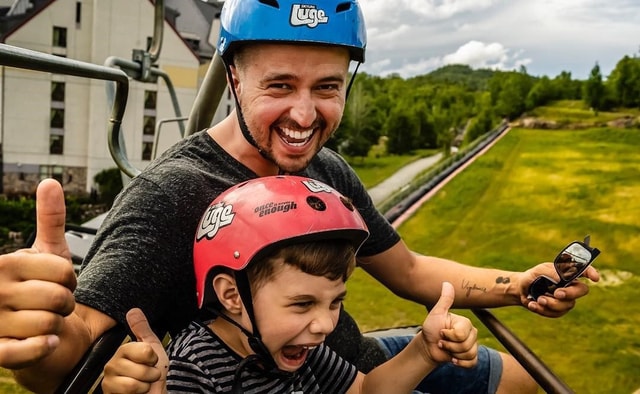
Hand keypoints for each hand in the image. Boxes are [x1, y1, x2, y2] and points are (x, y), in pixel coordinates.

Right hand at [0, 179, 76, 368]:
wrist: (26, 331)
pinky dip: (45, 346)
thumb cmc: (37, 288)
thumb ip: (50, 220)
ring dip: (57, 325)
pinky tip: (47, 341)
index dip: (72, 280)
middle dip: (66, 304)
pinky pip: (29, 350)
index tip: (60, 283)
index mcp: (4, 264)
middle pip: (59, 298)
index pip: (63, 271)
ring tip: (47, 322)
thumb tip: (50, 182)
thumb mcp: (44, 252)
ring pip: (49, 323)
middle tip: (55, 305)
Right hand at [102, 308, 167, 393]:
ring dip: (145, 385)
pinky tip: (137, 393)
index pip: (144, 350)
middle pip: (140, 368)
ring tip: (143, 385)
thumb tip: (133, 310)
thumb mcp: (151, 346)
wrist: (156, 391)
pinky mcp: (109, 393)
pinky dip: (140, 393)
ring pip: (134, 382)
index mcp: (122, 352)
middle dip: (150, 374)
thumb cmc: (155, 374)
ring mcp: (109, 381)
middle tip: (148, 376)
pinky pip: (130, 390)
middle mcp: (112, 365)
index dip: (153, 357)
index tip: (151, 361)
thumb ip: (142, 329)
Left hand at [421, 282, 477, 367]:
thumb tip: (446, 283)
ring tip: (445, 349)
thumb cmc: (431, 328)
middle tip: (441, 341)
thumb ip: (444, 300)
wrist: (428, 346)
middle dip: (450, 346)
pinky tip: (453, 360)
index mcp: (465, 323)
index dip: (449, 336)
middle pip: (466, 345)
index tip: (441, 332)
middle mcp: (472, 333)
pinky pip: (472, 363)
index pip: (462, 334)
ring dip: (453, 354)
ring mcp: (472, 345)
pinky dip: (461, 363)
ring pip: (469, 354)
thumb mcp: (436, 314)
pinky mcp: (470, 357)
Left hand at [520, 262, 599, 317]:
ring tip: (538, 299)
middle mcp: (570, 286)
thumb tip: (560, 278)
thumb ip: (549, 272)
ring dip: (552, 303)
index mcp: (567, 273)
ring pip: (567, 304)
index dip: (592, 272)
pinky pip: (556, 313)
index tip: (595, 278)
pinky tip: (533, 304)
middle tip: (557, 293)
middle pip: (581, 290)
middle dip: (570, 293)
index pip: (584, 270)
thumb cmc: (532, 277)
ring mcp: (566, 299)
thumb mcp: (537, 271)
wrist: (521, 290)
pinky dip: (543, 310)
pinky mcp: (559, 310)